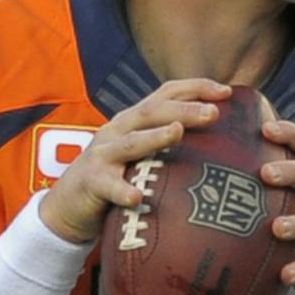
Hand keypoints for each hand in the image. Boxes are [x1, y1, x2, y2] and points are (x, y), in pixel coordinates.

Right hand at [39, 80, 231, 247]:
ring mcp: (103, 154)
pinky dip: (123, 191)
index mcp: (134, 120)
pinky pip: (108, 186)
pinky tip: (138, 198)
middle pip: (152, 111)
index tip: (228, 91)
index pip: (167, 94)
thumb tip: (220, 145)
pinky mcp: (91, 181)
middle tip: (213, 112)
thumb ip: (168, 145)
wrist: (67, 206)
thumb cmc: (115, 178)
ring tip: (177, 133)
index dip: (196, 87)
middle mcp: (118, 129)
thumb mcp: (141, 155)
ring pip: (131, 142)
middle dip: (184, 109)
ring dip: (155, 136)